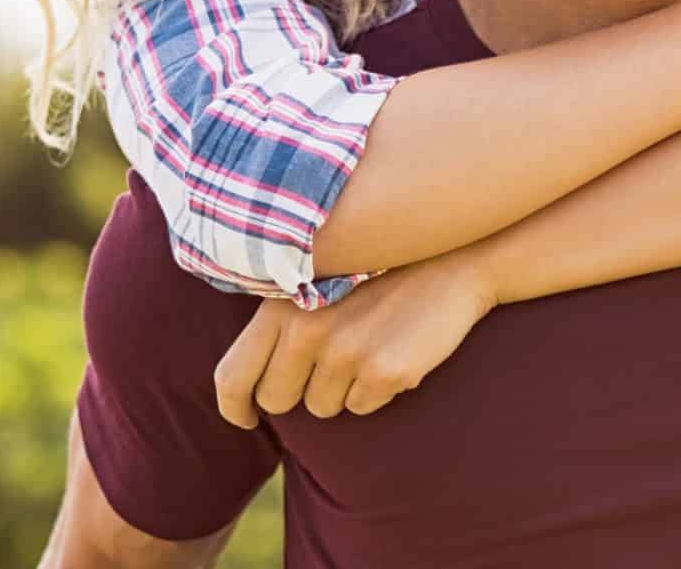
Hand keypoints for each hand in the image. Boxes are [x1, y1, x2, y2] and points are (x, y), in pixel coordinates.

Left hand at [212, 253, 496, 428]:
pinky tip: (389, 352)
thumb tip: (247, 385)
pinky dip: (372, 391)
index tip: (247, 418)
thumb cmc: (374, 277)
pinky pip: (360, 407)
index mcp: (280, 306)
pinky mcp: (383, 372)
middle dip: (296, 395)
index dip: (235, 406)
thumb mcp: (315, 285)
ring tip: (365, 346)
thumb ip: (278, 326)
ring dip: (340, 390)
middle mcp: (306, 330)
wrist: (448, 263)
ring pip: (321, 408)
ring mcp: (345, 353)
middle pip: (276, 400)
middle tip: (328, 364)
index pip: (232, 376)